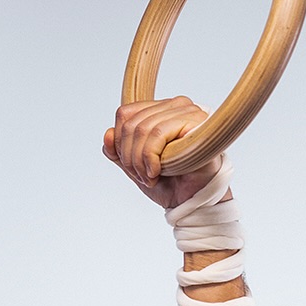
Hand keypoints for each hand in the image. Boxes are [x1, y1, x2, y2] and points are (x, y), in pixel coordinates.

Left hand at [104, 96, 222, 210]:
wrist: (190, 199)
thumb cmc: (168, 182)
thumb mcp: (134, 167)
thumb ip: (118, 152)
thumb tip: (108, 134)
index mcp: (160, 110)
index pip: (125, 114)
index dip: (120, 144)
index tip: (131, 167)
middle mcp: (176, 105)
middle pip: (131, 124)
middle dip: (129, 157)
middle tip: (141, 176)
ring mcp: (188, 111)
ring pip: (143, 129)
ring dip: (140, 161)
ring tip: (150, 177)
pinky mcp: (197, 123)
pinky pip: (159, 133)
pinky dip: (150, 158)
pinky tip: (157, 172)